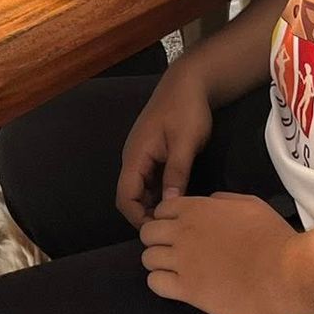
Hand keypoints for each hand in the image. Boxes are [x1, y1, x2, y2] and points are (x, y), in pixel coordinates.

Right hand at [116, 60, 214, 226]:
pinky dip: (160, 194)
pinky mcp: (153, 155)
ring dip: (153, 205)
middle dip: (146, 215)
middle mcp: (134, 158)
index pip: (125, 196)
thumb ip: (177, 172)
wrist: (189, 83)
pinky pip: (150, 182)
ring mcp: (142, 156)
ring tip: (176, 219)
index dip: (138, 217)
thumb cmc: (186, 109)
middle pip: (130, 197)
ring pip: (141, 191)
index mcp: (135, 155)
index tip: (161, 230)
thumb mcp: (185, 142)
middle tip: (171, 230)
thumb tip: (169, 204)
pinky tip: (178, 201)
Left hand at [139, 192, 298, 313]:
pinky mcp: (187, 289)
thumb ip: (222, 201)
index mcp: (196, 209)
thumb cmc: (274, 237)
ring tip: (176, 272)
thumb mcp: (250, 205)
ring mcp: (182, 261)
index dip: (168, 221)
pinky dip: (161, 284)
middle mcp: (182, 232)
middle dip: (158, 242)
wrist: (286, 273)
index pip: (161, 211)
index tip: (179, 232)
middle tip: (176, 253)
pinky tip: (178, 287)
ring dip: (159, 264)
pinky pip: (155, 283)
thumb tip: (208, 202)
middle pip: (148, 234)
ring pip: (147, 259)